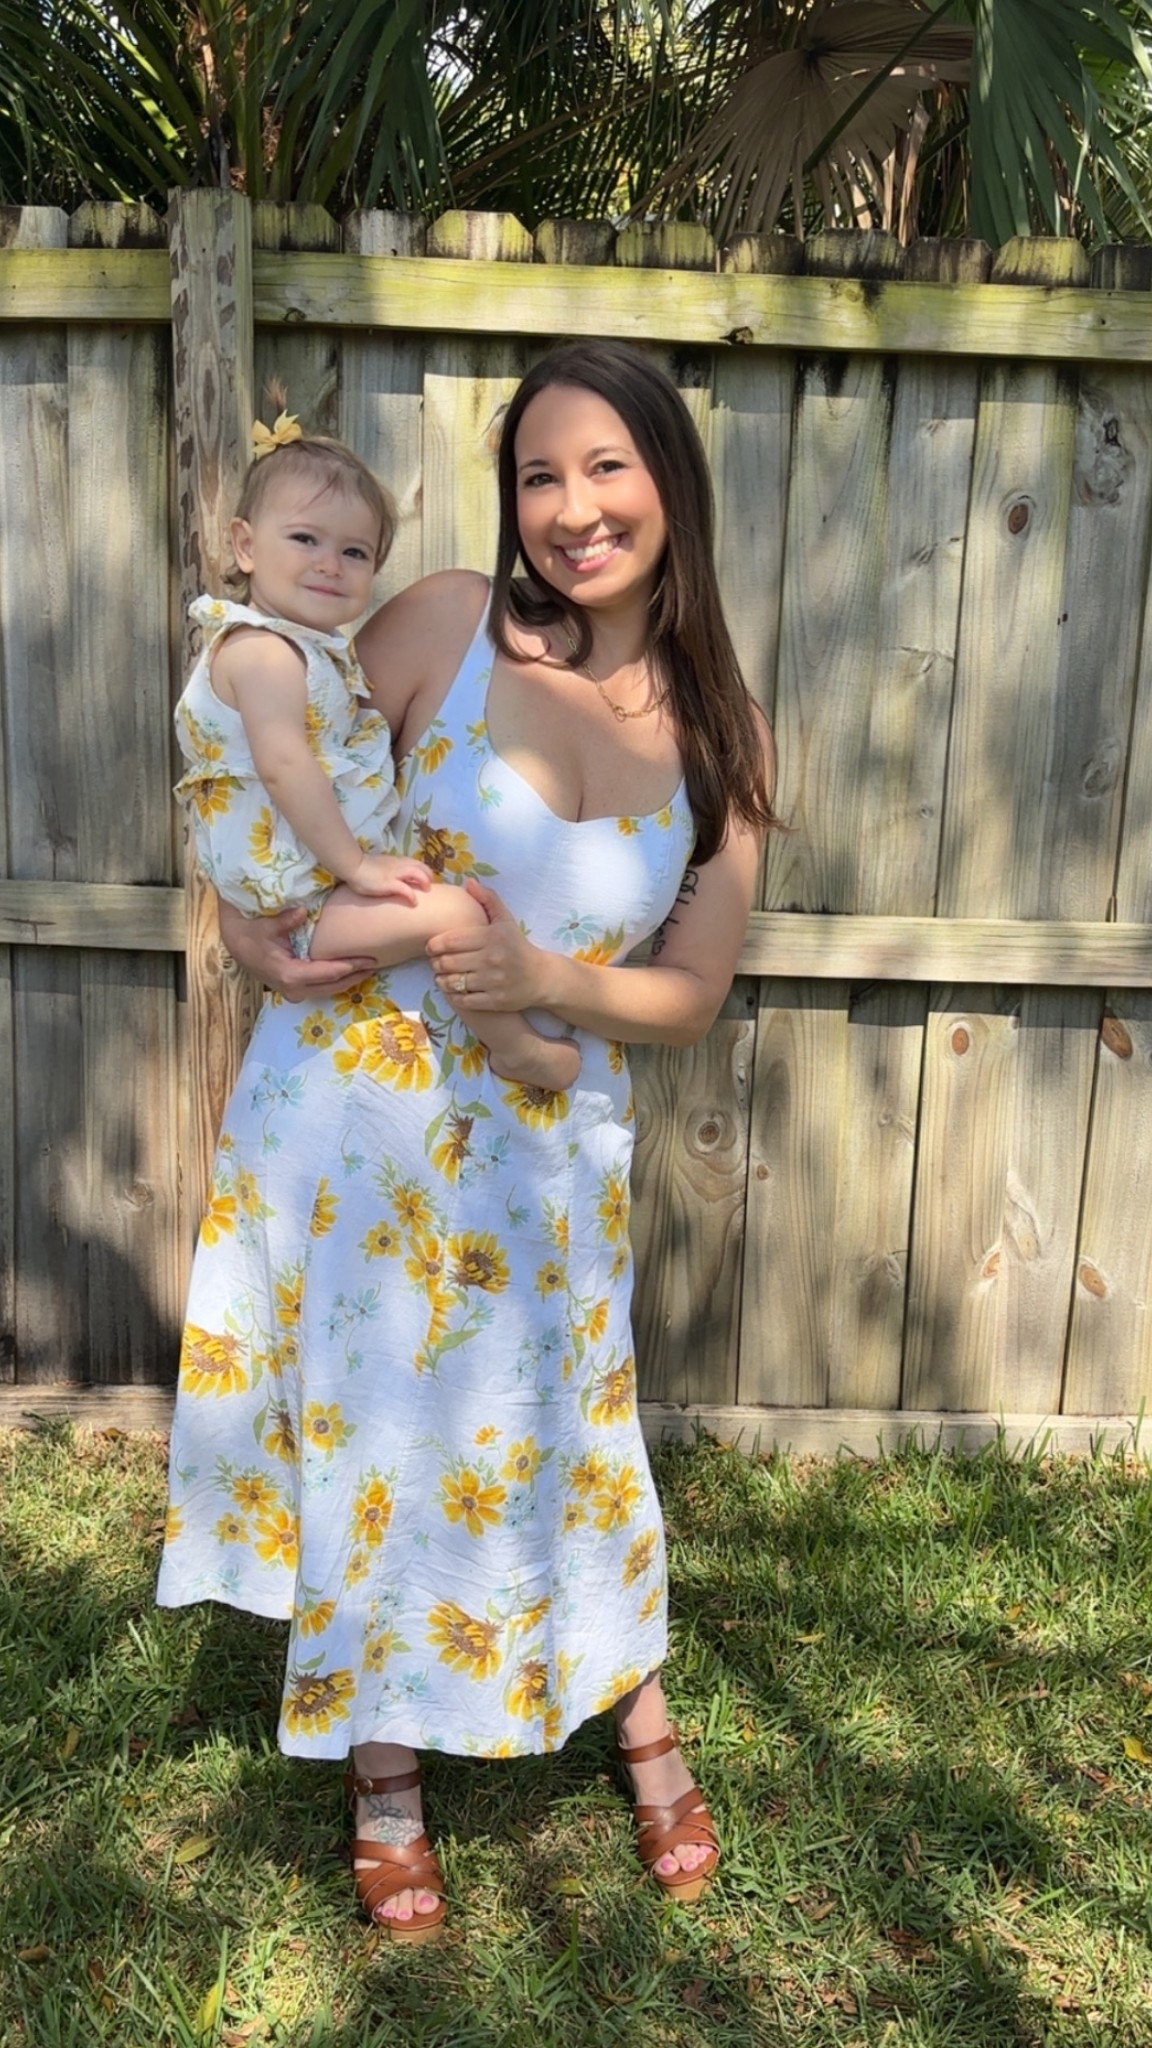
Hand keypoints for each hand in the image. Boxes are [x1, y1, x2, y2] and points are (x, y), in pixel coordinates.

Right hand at [217, 901, 375, 1001]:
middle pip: (333, 986)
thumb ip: (286, 920)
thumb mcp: (266, 925)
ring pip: (328, 990)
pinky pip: (321, 987)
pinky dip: (337, 980)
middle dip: (355, 976)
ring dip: (349, 980)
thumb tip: (302, 912)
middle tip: (376, 964)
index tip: (369, 959)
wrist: (235, 943)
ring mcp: (294, 992)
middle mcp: (294, 988)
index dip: (350, 966)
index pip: (327, 973)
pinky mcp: (295, 989)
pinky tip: (351, 972)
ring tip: (369, 969)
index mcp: (289, 974)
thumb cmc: (250, 932)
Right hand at [347, 851, 433, 905]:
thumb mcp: (379, 865)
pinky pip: (405, 889)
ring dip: (425, 881)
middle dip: (428, 875)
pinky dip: (412, 895)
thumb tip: (391, 875)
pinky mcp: (389, 883)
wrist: (352, 865)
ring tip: (427, 890)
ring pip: (417, 873)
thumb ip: (387, 868)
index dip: (423, 869)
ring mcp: (394, 874)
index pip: (415, 862)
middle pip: (420, 866)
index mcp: (395, 861)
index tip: (426, 878)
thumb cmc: (361, 867)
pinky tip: (414, 902)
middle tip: (430, 886)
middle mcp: (398, 865)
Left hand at [426, 879, 549, 1010]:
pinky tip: (453, 989)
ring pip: (453, 982)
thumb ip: (488, 900)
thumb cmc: (518, 946)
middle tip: (435, 962)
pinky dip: (453, 996)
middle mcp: (493, 958)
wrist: (541, 977)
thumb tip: (468, 882)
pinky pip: (463, 1000)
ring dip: (441, 980)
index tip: (431, 947)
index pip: (451, 940)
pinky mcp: (495, 1001)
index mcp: (492, 936)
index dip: (434, 945)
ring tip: (441, 976)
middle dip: (435, 963)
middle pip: (448, 962)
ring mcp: (494, 981)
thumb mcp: (506, 920)